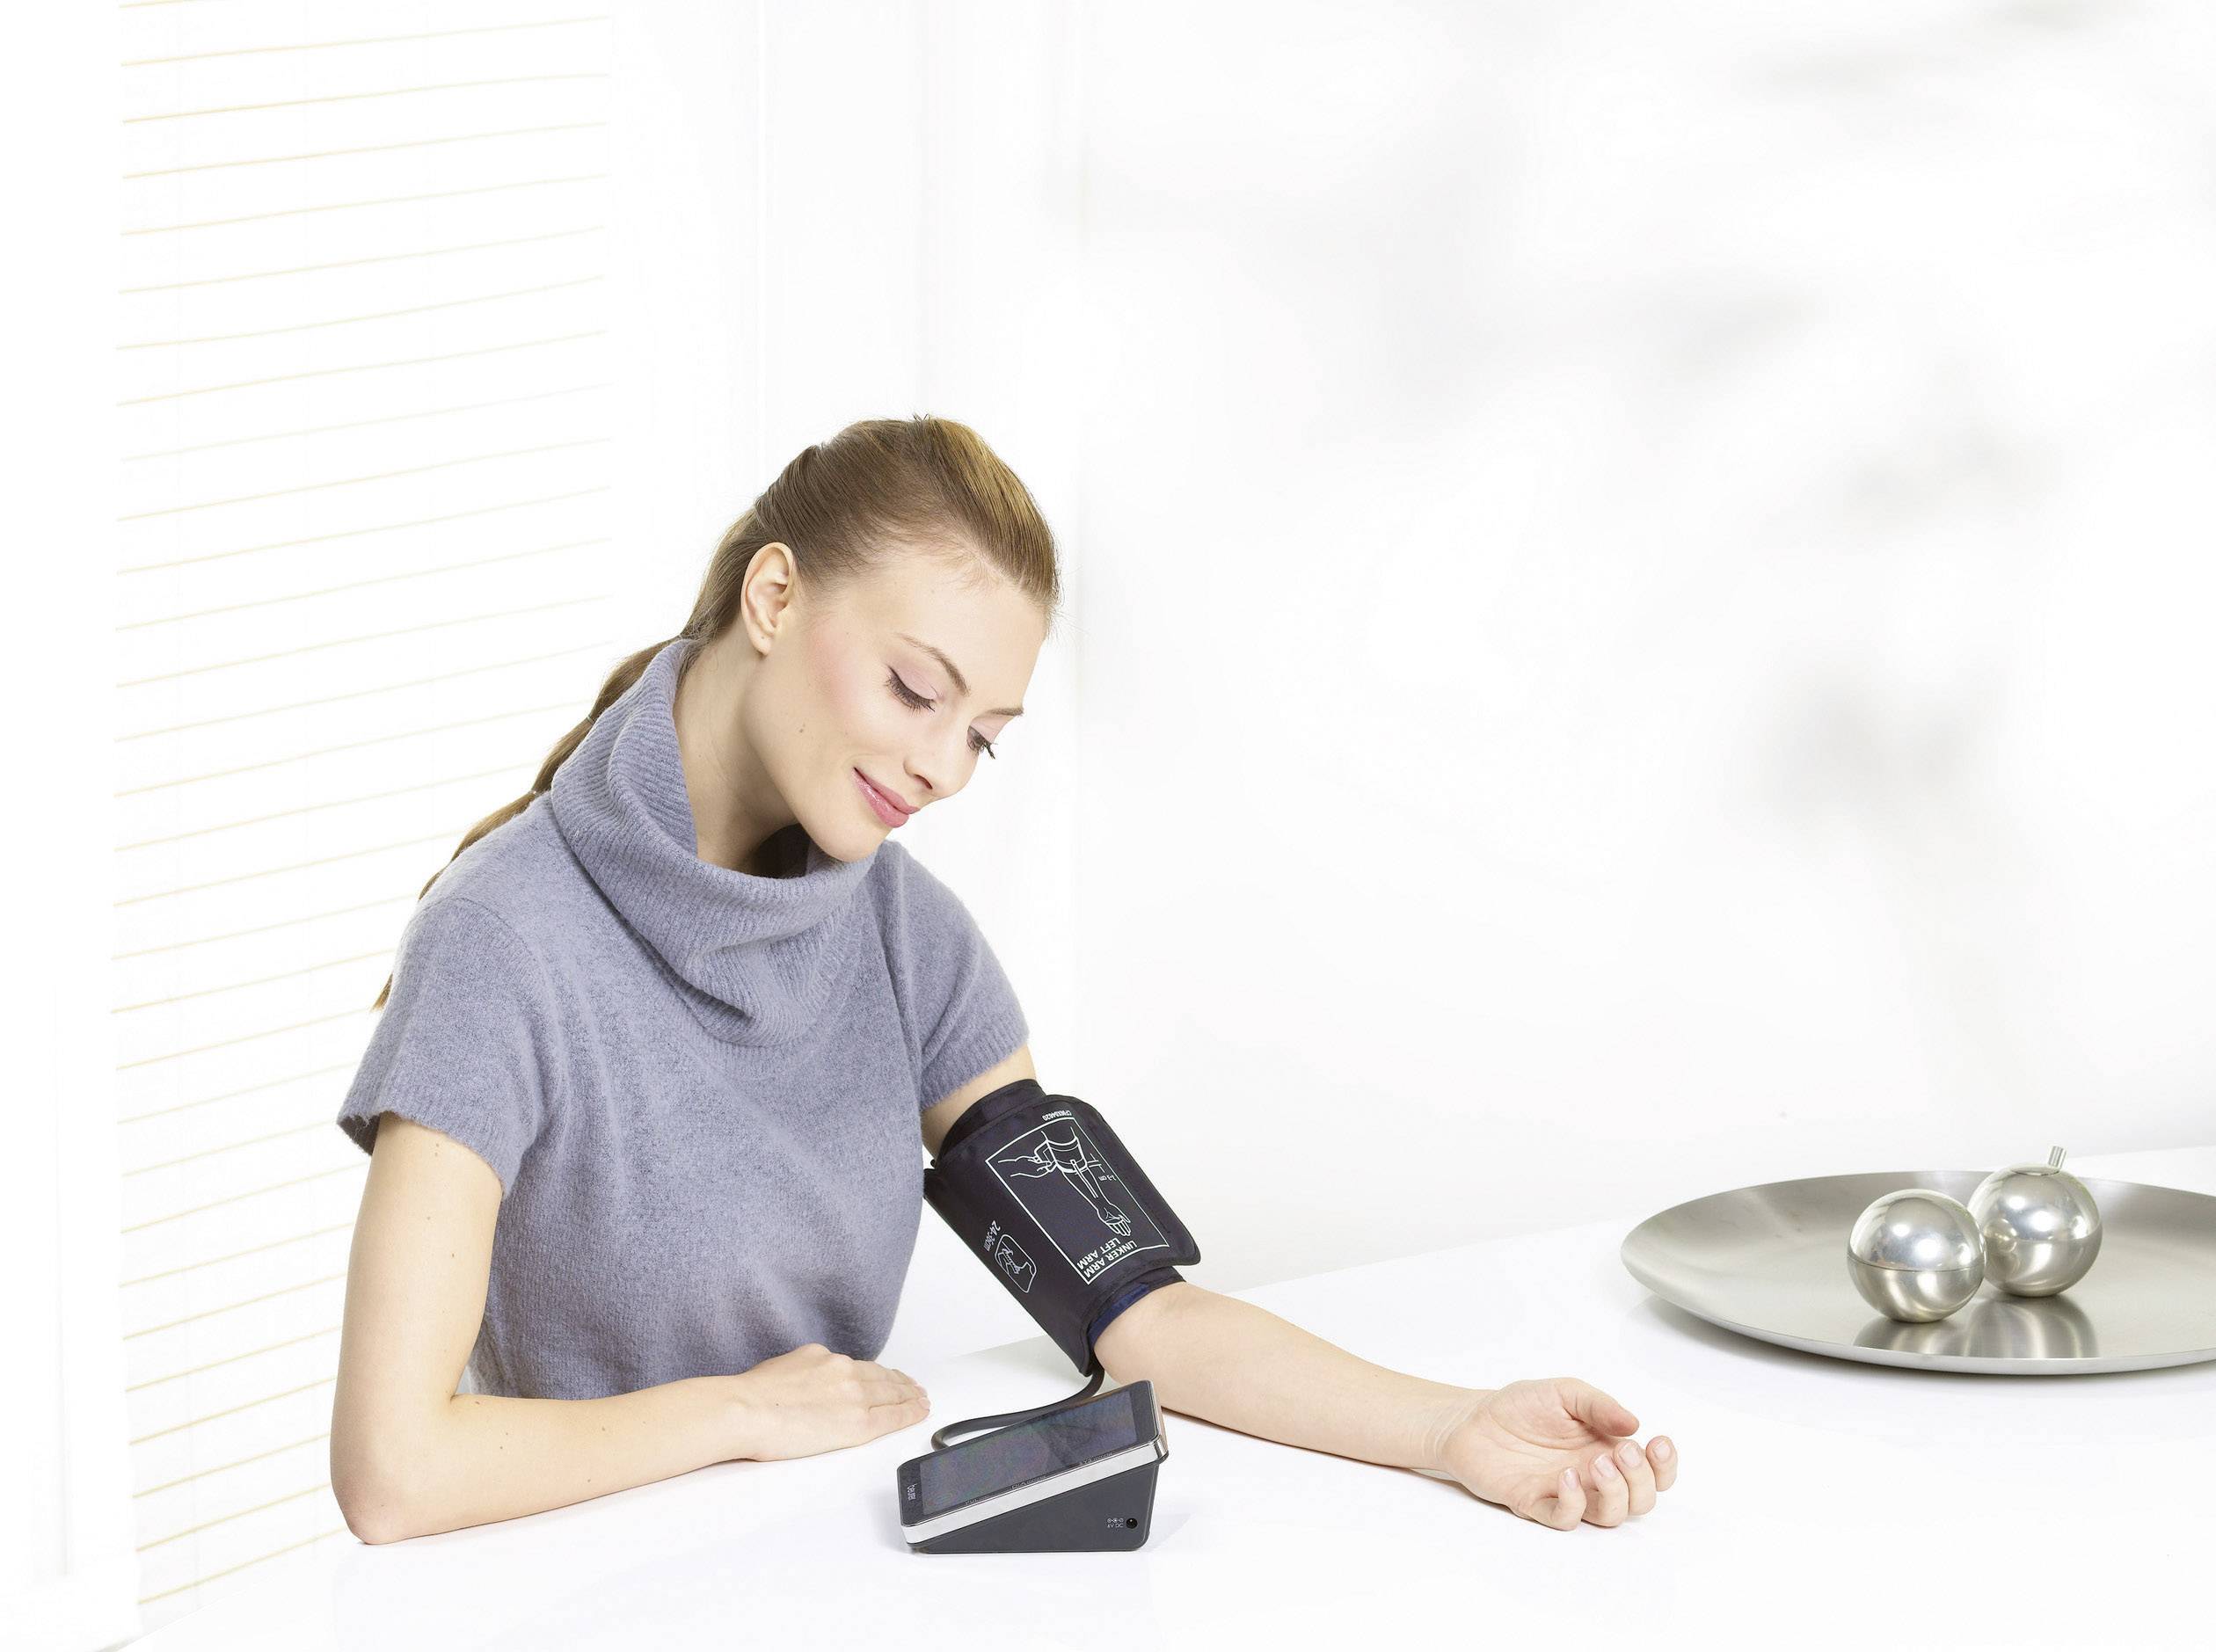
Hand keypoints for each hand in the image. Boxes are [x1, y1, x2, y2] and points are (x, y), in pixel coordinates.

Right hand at [726, 1342, 930, 1461]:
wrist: (744, 1410)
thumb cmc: (750, 1396)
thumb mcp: (783, 1368)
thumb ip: (806, 1374)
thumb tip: (811, 1385)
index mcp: (824, 1357)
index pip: (860, 1367)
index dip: (879, 1373)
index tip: (889, 1376)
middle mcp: (843, 1371)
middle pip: (881, 1378)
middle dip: (900, 1383)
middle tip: (915, 1387)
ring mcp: (853, 1394)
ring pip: (891, 1393)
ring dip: (909, 1396)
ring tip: (921, 1399)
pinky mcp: (857, 1421)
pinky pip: (892, 1416)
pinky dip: (910, 1413)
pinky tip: (919, 1411)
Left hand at [1431, 1377, 1677, 1529]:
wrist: (1472, 1419)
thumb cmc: (1521, 1406)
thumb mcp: (1565, 1393)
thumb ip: (1600, 1405)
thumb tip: (1635, 1423)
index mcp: (1607, 1448)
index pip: (1653, 1472)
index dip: (1665, 1466)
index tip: (1658, 1442)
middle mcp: (1594, 1476)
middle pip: (1640, 1499)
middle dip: (1642, 1479)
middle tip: (1624, 1452)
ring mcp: (1568, 1493)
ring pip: (1611, 1516)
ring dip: (1614, 1493)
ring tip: (1597, 1462)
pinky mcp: (1536, 1504)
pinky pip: (1565, 1520)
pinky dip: (1573, 1504)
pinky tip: (1565, 1477)